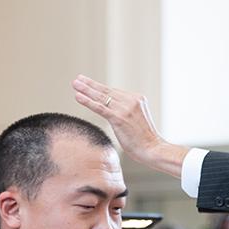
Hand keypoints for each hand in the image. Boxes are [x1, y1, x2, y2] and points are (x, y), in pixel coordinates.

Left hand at [71, 75, 187, 177]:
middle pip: (107, 90)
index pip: (115, 92)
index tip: (89, 83)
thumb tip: (114, 114)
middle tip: (78, 79)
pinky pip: (100, 107)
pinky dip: (88, 101)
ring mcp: (125, 108)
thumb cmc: (145, 140)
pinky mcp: (119, 118)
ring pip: (102, 97)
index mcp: (138, 99)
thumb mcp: (138, 120)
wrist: (153, 149)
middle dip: (91, 84)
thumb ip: (127, 113)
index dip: (100, 88)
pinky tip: (78, 96)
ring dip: (86, 89)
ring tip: (75, 84)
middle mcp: (131, 100)